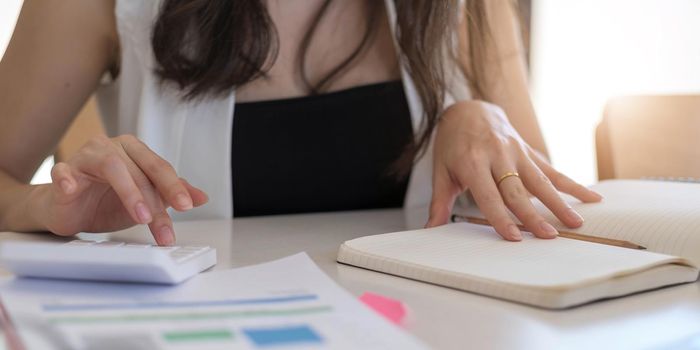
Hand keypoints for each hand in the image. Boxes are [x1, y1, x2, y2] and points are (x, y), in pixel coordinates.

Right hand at [38, 135, 207, 244]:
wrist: (70, 210)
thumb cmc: (107, 201)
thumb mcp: (146, 200)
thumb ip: (171, 195)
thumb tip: (202, 197)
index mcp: (134, 150)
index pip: (159, 168)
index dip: (174, 188)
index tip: (187, 207)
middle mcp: (112, 147)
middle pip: (139, 171)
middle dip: (155, 202)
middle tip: (164, 225)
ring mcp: (85, 156)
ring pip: (112, 167)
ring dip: (129, 192)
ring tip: (140, 217)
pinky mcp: (63, 171)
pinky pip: (64, 171)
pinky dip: (67, 179)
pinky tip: (72, 188)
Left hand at [426, 100, 601, 240]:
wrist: (468, 109)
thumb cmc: (452, 144)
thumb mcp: (440, 171)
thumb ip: (439, 202)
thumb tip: (430, 230)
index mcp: (472, 162)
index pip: (488, 196)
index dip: (500, 218)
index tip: (513, 237)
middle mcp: (497, 155)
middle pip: (517, 191)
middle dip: (534, 215)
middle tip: (548, 236)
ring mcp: (516, 151)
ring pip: (540, 181)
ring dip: (559, 203)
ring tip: (575, 223)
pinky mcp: (528, 151)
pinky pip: (552, 169)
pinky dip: (572, 185)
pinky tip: (592, 197)